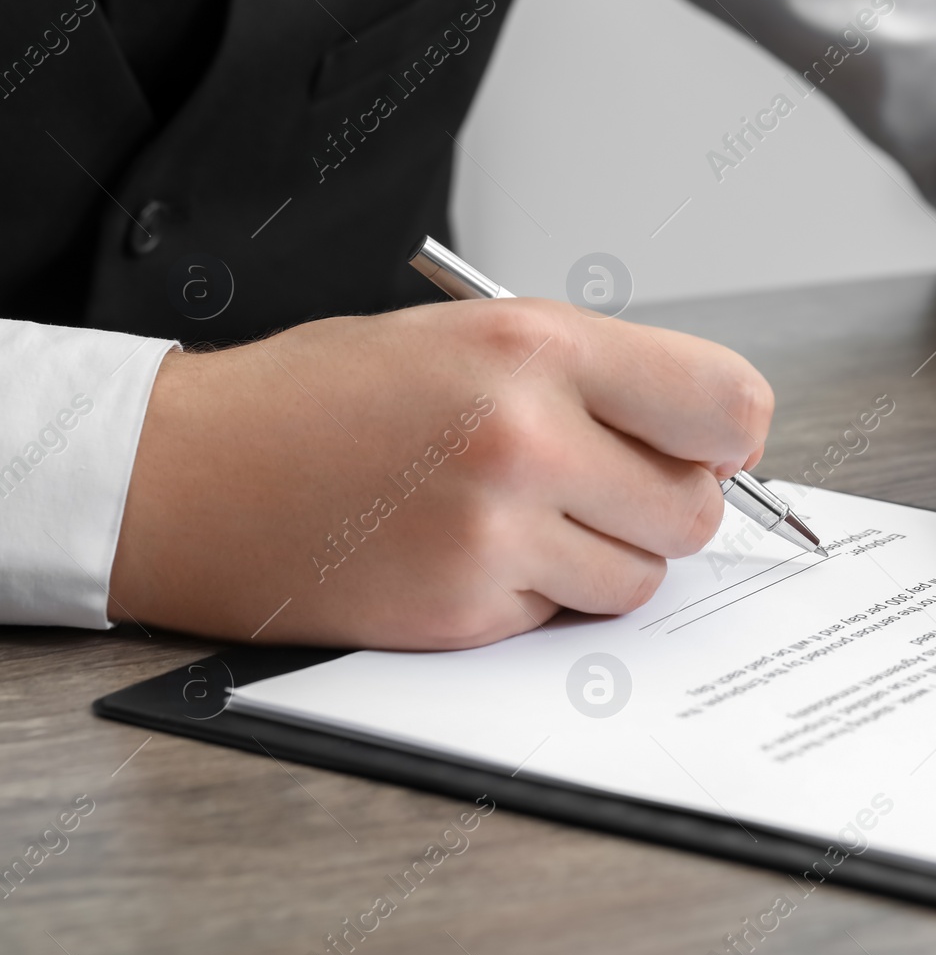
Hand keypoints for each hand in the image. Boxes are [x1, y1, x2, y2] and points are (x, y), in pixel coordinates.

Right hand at [108, 299, 772, 647]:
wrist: (188, 472)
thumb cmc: (325, 396)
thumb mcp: (469, 336)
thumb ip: (598, 380)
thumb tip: (712, 440)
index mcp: (537, 347)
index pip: (727, 405)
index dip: (728, 435)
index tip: (707, 444)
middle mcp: (527, 437)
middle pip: (699, 509)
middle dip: (664, 505)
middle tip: (600, 485)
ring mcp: (496, 534)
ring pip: (641, 577)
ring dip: (603, 558)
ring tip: (519, 517)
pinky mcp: (464, 611)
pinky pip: (564, 618)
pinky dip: (536, 597)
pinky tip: (465, 554)